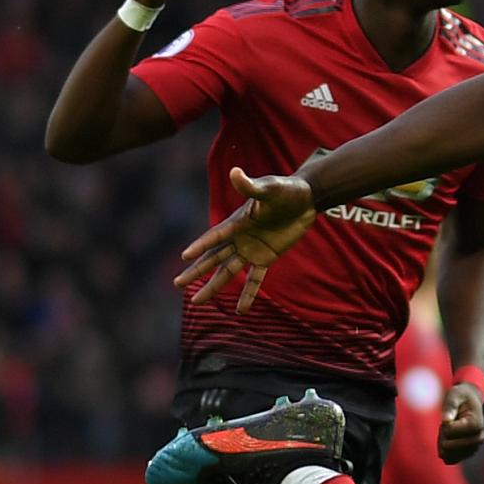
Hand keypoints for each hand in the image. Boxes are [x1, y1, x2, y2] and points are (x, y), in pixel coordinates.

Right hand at [176, 168, 317, 308]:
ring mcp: (251, 249)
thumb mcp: (269, 187)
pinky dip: (248, 294)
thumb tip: (235, 172)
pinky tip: (240, 311)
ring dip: (213, 286)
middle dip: (196, 271)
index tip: (184, 256)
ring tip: (196, 300)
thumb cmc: (286, 189)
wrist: (305, 199)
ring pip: (228, 271)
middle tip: (177, 283)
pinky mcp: (266, 257)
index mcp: (237, 222)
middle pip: (213, 258)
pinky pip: (255, 279)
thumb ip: (251, 185)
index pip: (215, 236)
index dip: (200, 245)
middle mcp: (239, 238)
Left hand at [437, 380, 483, 463]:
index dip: (444, 424)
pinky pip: (449, 460)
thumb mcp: (454, 395)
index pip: (449, 432)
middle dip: (442, 435)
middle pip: (448, 446)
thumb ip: (450, 406)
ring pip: (447, 455)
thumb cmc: (461, 397)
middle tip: (448, 422)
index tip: (450, 416)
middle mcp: (479, 438)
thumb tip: (446, 421)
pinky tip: (448, 438)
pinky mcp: (468, 454)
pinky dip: (444, 450)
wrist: (469, 402)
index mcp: (476, 424)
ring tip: (450, 429)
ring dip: (443, 442)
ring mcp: (474, 448)